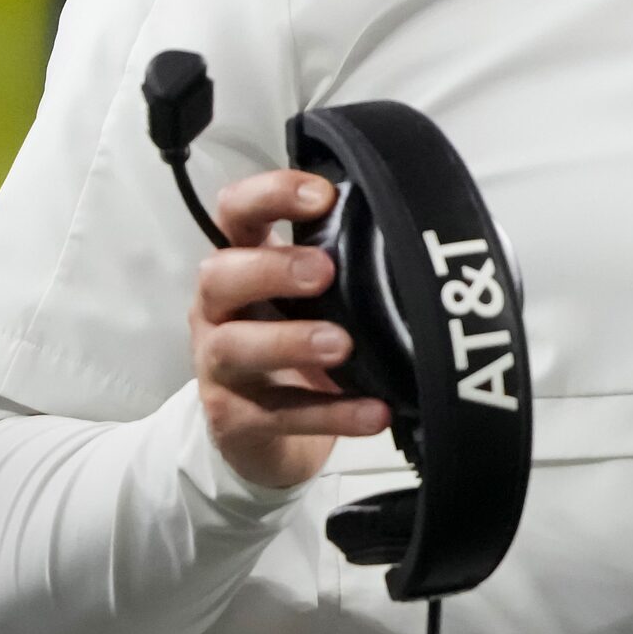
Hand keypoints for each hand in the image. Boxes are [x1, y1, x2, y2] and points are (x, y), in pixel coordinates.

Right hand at [190, 169, 391, 489]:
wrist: (268, 439)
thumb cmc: (296, 346)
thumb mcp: (314, 299)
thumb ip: (342, 263)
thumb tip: (414, 231)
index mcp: (241, 264)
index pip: (236, 212)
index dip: (270, 195)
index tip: (322, 195)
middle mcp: (219, 310)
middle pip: (218, 275)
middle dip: (271, 268)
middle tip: (325, 270)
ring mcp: (219, 367)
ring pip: (234, 348)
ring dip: (290, 341)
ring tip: (342, 344)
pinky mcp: (236, 421)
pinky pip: (279, 415)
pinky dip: (331, 414)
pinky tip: (374, 411)